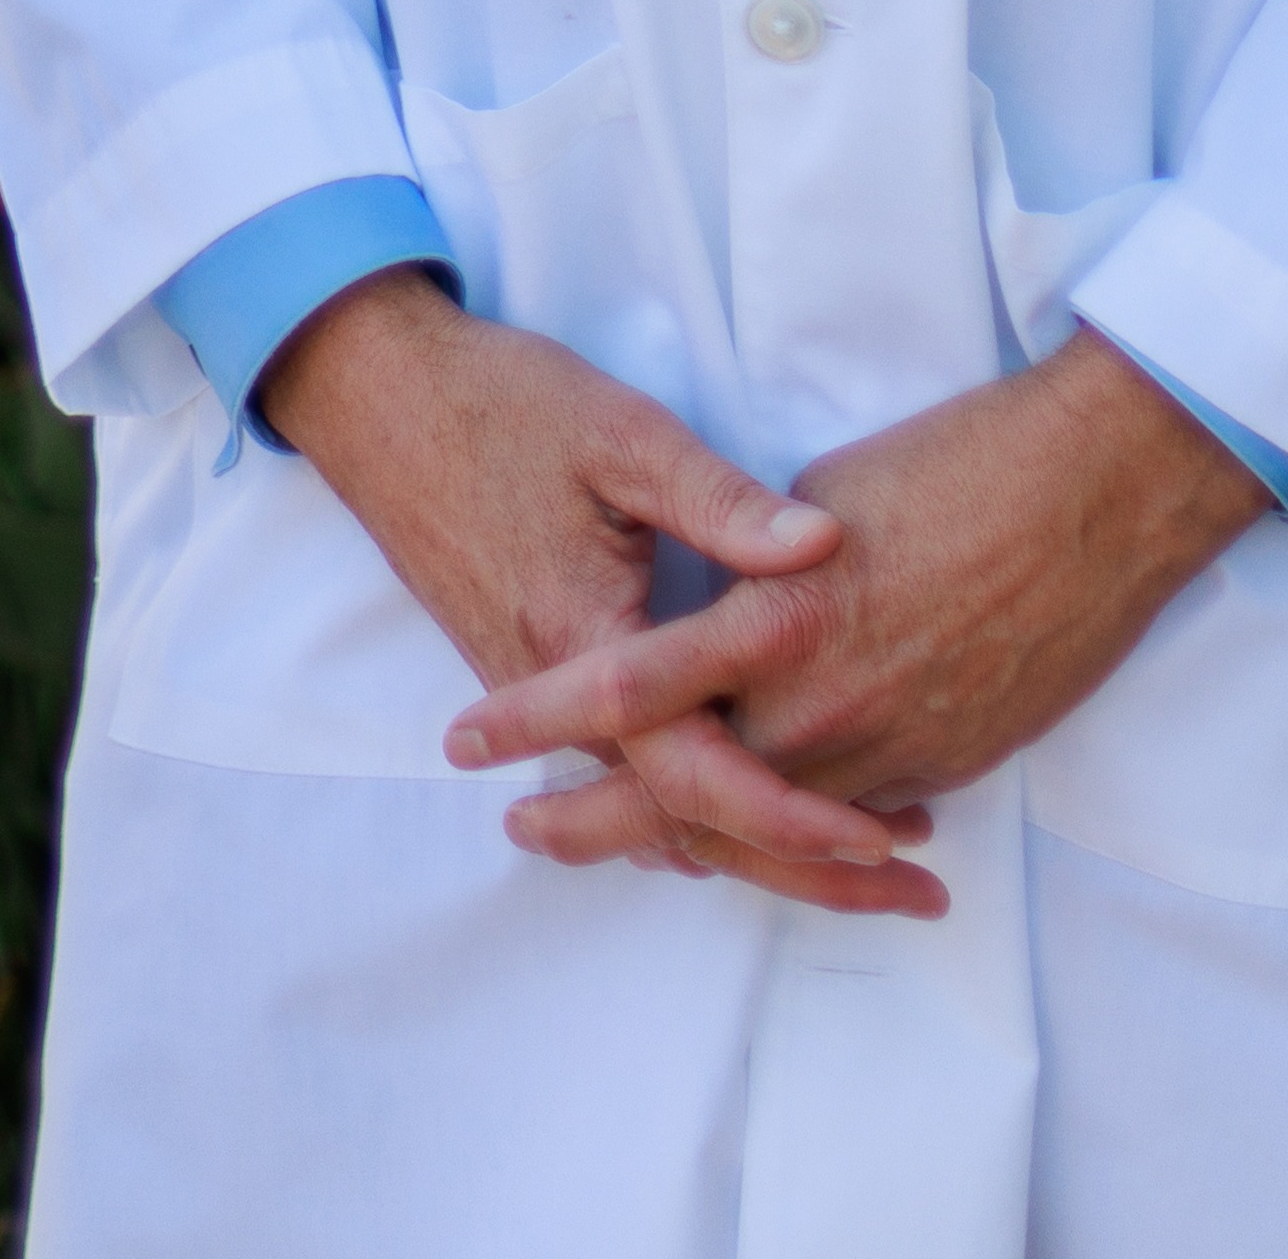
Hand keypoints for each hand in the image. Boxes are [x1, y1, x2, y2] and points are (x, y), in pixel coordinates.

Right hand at [258, 267, 934, 915]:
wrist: (376, 394)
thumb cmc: (500, 402)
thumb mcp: (620, 433)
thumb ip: (721, 500)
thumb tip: (827, 544)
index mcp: (589, 641)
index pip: (702, 775)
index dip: (797, 815)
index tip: (887, 837)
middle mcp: (560, 691)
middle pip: (687, 824)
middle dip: (802, 867)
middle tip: (911, 892)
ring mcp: (534, 689)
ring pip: (651, 809)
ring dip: (753, 844)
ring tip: (856, 864)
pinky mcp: (523, 669)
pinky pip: (619, 774)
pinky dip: (691, 811)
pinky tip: (744, 809)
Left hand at [444, 330, 1268, 890]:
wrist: (1101, 494)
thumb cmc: (953, 461)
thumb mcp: (821, 490)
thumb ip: (743, 554)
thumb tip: (712, 594)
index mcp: (772, 621)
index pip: (630, 690)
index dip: (542, 719)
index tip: (467, 740)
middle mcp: (822, 704)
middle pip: (687, 795)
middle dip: (599, 822)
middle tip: (526, 834)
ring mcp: (893, 746)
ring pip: (770, 826)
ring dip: (697, 844)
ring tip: (630, 850)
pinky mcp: (951, 760)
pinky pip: (852, 817)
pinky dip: (797, 834)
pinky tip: (760, 838)